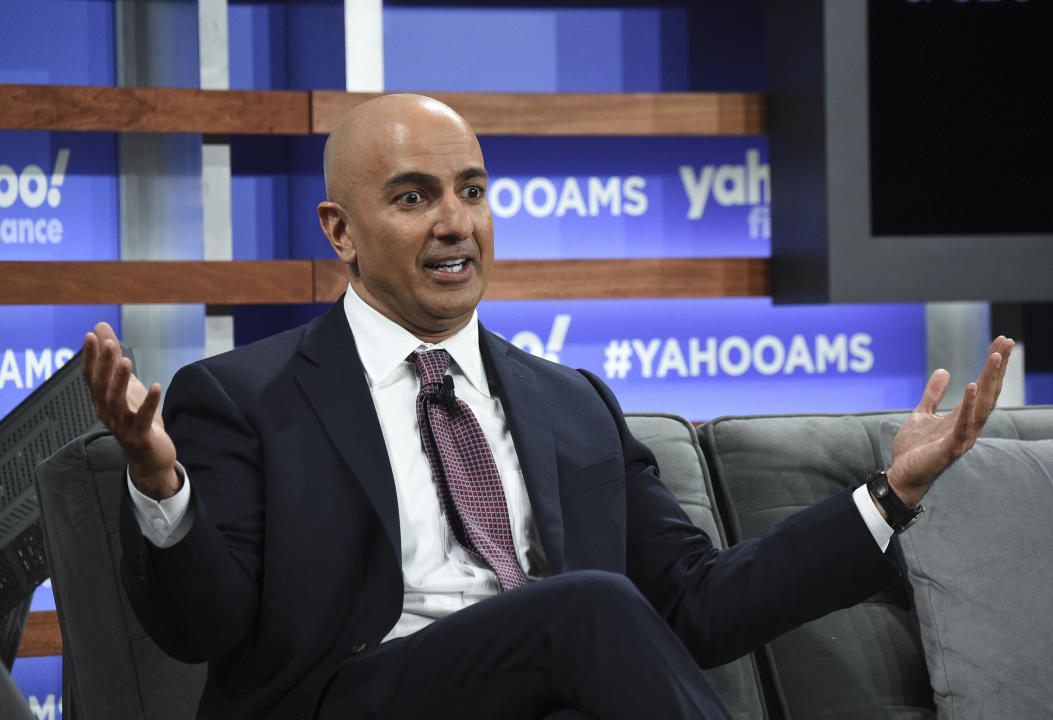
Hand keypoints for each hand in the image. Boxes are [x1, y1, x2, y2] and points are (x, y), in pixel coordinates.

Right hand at [82, 322, 180, 499]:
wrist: (150, 457)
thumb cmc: (136, 417)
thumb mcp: (127, 385)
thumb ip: (114, 358)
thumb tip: (100, 328)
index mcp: (102, 400)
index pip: (91, 377)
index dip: (90, 357)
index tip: (91, 335)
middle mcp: (107, 412)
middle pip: (101, 387)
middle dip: (104, 365)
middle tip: (109, 344)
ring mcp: (122, 426)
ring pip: (116, 402)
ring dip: (120, 382)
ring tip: (126, 362)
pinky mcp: (141, 436)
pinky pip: (143, 418)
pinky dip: (150, 402)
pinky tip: (157, 386)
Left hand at [884, 336, 1014, 508]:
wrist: (902, 475)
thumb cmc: (915, 449)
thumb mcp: (922, 414)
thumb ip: (933, 394)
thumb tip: (942, 370)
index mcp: (963, 416)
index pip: (983, 387)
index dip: (993, 366)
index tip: (1001, 342)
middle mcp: (969, 426)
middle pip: (988, 392)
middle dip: (997, 367)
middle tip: (1007, 342)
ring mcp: (962, 437)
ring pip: (981, 406)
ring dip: (988, 380)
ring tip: (994, 357)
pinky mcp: (950, 447)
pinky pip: (962, 424)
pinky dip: (968, 405)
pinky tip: (971, 386)